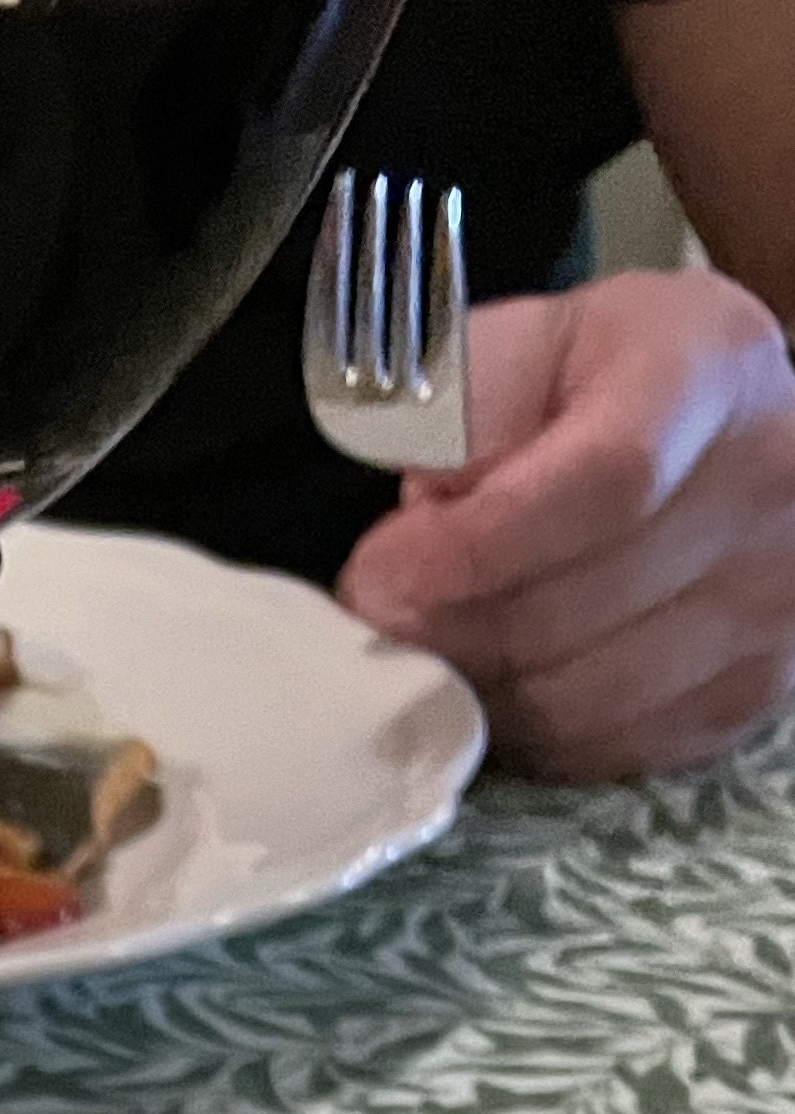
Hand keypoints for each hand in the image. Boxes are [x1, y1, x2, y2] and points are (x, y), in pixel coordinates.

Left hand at [338, 270, 794, 782]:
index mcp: (711, 374)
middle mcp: (768, 488)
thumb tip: (421, 517)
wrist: (712, 434)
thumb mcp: (523, 347)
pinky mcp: (749, 696)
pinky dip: (525, 733)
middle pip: (576, 610)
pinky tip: (493, 684)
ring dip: (473, 692)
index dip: (472, 549)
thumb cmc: (597, 386)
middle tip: (374, 621)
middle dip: (442, 631)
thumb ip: (461, 407)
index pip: (602, 484)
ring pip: (579, 701)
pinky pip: (602, 749)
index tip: (377, 571)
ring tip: (427, 651)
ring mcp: (773, 603)